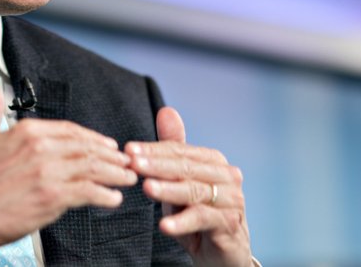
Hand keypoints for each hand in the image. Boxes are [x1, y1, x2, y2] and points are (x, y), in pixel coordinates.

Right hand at [0, 76, 136, 262]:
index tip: (106, 146)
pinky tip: (112, 199)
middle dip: (110, 156)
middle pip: (87, 148)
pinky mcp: (51, 196)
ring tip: (126, 179)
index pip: (71, 130)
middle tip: (124, 163)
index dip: (93, 138)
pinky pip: (89, 192)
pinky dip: (105, 195)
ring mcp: (47, 171)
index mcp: (26, 131)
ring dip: (115, 174)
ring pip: (93, 167)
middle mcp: (39, 147)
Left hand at [126, 107, 251, 266]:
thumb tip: (166, 111)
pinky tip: (164, 225)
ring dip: (168, 190)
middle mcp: (226, 176)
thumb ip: (173, 148)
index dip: (153, 150)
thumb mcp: (180, 180)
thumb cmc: (197, 210)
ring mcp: (232, 200)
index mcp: (212, 161)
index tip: (128, 150)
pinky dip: (182, 222)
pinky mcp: (231, 224)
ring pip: (194, 191)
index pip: (179, 151)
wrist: (219, 250)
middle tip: (133, 164)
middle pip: (186, 167)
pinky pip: (203, 219)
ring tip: (146, 188)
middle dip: (156, 165)